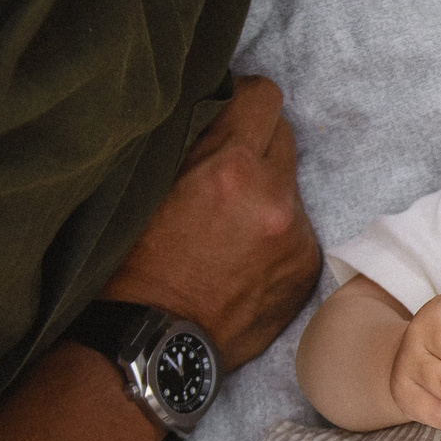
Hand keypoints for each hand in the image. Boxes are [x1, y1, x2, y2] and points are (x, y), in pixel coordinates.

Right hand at [103, 75, 320, 367]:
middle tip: (221, 172)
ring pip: (290, 186)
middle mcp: (274, 198)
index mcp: (231, 167)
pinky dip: (275, 235)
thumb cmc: (134, 266)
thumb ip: (192, 141)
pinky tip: (241, 258)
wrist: (155, 345)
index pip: (264, 96)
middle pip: (284, 136)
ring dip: (266, 193)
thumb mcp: (149, 186)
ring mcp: (297, 237)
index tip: (227, 114)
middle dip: (255, 146)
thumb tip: (217, 103)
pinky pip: (296, 230)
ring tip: (227, 225)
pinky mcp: (306, 269)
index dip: (242, 101)